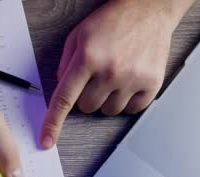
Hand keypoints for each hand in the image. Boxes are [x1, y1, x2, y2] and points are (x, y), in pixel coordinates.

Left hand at [41, 0, 184, 148]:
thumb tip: (61, 90)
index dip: (53, 123)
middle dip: (87, 96)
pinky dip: (128, 100)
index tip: (47, 140)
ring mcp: (132, 79)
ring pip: (109, 111)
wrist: (149, 9)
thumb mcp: (79, 35)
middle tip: (96, 77)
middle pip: (87, 108)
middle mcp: (110, 71)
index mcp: (88, 58)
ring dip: (108, 99)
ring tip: (115, 75)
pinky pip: (132, 110)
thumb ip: (65, 64)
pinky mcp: (151, 84)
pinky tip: (129, 81)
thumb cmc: (114, 20)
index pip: (64, 99)